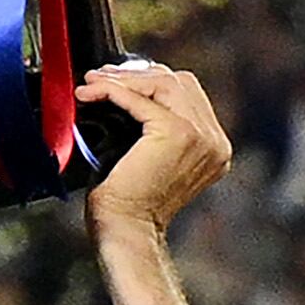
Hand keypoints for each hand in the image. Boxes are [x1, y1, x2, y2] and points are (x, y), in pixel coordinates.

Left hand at [79, 60, 232, 236]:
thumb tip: (125, 85)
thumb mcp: (147, 154)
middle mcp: (214, 141)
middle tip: (100, 77)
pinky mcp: (177, 133)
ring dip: (123, 79)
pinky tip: (90, 93)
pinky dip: (112, 91)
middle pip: (180, 82)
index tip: (115, 80)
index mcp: (213, 146)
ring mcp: (201, 136)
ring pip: (163, 83)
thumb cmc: (127, 200)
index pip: (187, 94)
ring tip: (92, 83)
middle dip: (137, 75)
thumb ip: (151, 123)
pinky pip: (140, 97)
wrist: (127, 230)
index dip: (149, 81)